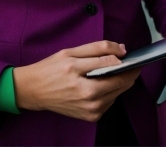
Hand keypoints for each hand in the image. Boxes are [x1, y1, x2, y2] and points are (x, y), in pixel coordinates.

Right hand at [12, 41, 139, 121]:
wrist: (34, 91)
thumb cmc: (51, 69)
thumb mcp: (70, 52)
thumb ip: (97, 49)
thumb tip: (121, 49)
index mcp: (78, 73)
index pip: (110, 64)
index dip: (123, 58)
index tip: (129, 54)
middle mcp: (85, 94)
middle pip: (119, 82)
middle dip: (128, 72)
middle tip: (130, 63)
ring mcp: (89, 108)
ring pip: (117, 93)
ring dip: (121, 82)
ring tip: (116, 72)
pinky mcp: (91, 116)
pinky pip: (110, 102)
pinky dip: (112, 92)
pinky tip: (104, 84)